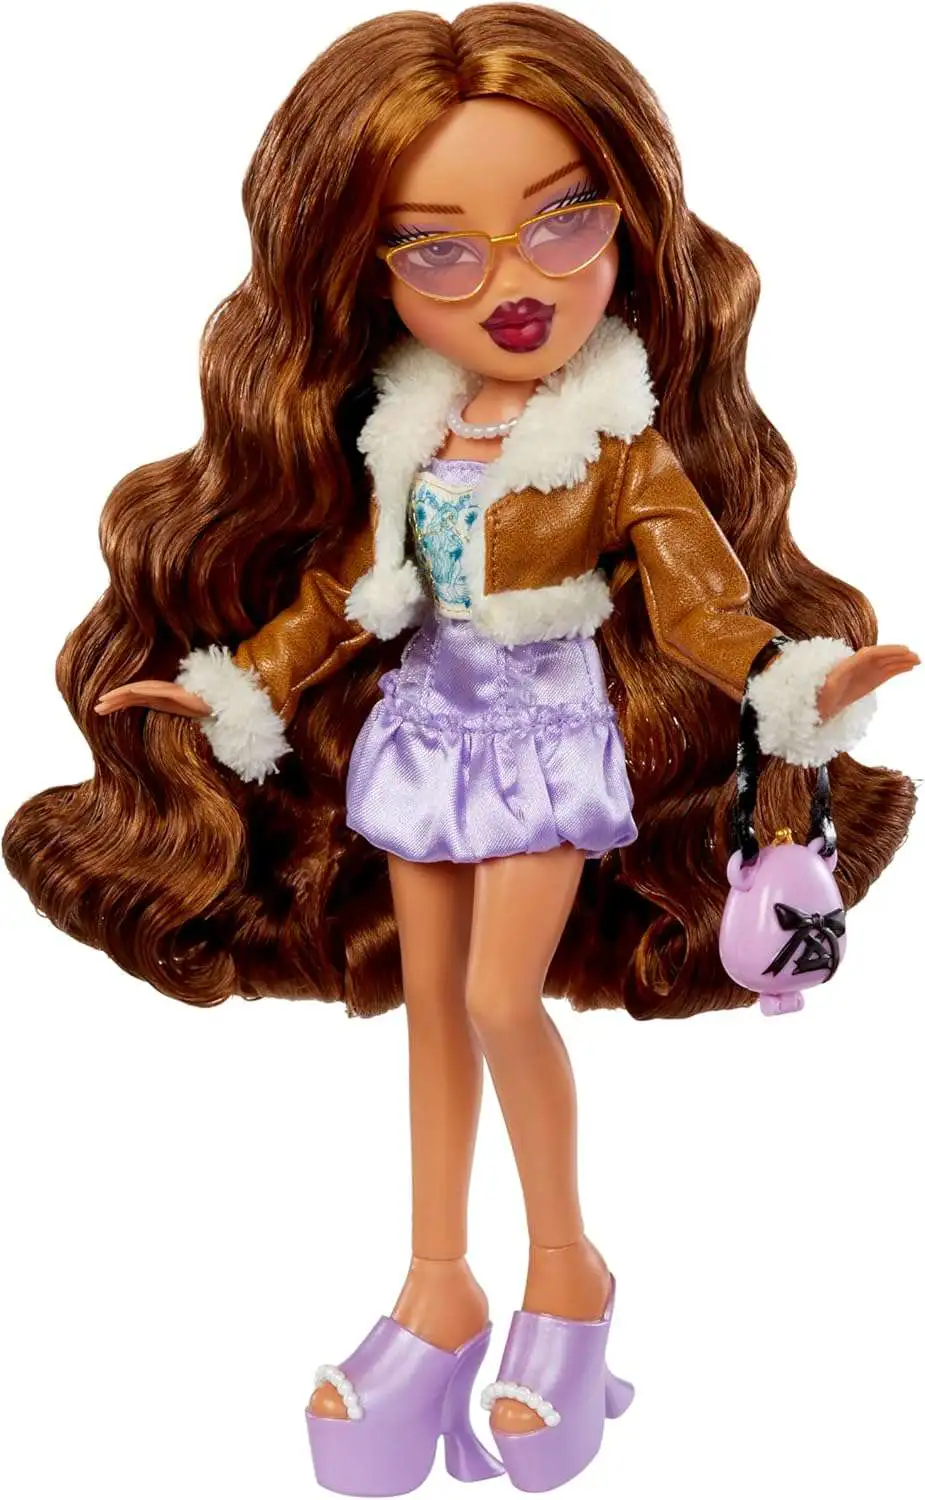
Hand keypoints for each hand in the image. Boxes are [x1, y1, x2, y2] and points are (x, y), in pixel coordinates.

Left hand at [94, 680, 211, 717]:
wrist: (219, 705)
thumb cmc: (200, 711)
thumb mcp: (176, 715)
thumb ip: (164, 714)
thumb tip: (151, 726)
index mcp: (157, 699)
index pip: (132, 698)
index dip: (116, 701)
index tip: (101, 707)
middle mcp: (159, 693)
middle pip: (131, 694)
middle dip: (113, 700)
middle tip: (96, 708)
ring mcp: (167, 691)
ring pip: (138, 691)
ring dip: (121, 695)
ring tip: (104, 702)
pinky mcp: (175, 692)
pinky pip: (156, 690)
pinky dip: (142, 691)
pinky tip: (130, 693)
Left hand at [816, 645, 919, 722]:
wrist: (819, 705)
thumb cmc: (820, 696)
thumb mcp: (826, 689)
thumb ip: (835, 682)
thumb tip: (839, 676)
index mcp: (849, 664)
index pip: (871, 653)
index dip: (888, 651)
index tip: (904, 650)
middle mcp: (859, 665)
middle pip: (882, 657)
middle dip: (898, 655)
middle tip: (916, 657)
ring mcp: (866, 672)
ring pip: (887, 664)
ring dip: (902, 661)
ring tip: (918, 661)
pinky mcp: (871, 680)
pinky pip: (887, 672)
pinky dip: (898, 669)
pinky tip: (909, 668)